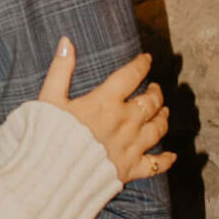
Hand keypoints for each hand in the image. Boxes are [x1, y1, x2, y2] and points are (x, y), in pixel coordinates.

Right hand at [37, 41, 172, 183]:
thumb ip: (60, 70)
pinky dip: (166, 160)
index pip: (131, 75)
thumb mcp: (48, 99)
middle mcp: (124, 122)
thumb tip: (66, 41)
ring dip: (163, 118)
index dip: (141, 64)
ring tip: (163, 112)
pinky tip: (172, 156)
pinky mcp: (130, 169)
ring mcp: (130, 146)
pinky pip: (156, 164)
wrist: (52, 176)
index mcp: (106, 102)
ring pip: (158, 129)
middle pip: (151, 102)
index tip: (147, 59)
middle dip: (155, 92)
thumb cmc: (47, 137)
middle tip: (154, 88)